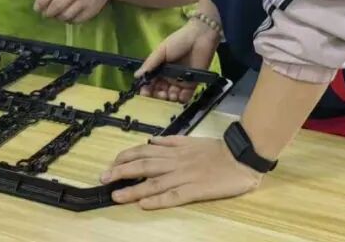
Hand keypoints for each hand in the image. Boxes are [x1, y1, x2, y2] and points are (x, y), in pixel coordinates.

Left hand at [33, 0, 112, 23]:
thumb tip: (41, 0)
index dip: (41, 2)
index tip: (37, 8)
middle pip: (56, 6)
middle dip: (48, 12)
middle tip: (46, 14)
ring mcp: (86, 0)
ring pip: (65, 15)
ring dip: (58, 17)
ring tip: (57, 14)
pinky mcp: (92, 10)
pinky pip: (75, 20)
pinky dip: (69, 20)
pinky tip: (69, 15)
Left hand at [100, 135, 262, 209]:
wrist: (241, 156)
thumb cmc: (218, 150)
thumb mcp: (192, 140)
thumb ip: (172, 141)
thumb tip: (152, 140)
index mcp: (175, 149)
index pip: (145, 151)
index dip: (127, 156)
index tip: (112, 162)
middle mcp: (176, 161)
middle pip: (144, 165)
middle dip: (122, 171)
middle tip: (103, 178)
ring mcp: (185, 176)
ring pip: (154, 182)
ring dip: (133, 189)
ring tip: (116, 195)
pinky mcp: (196, 190)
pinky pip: (174, 196)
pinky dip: (158, 200)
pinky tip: (144, 205)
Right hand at [137, 19, 219, 102]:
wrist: (200, 37)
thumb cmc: (179, 41)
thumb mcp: (161, 51)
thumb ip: (150, 64)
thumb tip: (136, 75)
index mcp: (160, 68)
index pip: (151, 82)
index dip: (147, 89)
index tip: (144, 92)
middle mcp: (169, 77)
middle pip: (160, 92)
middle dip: (157, 96)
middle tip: (159, 94)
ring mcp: (181, 81)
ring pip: (171, 96)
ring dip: (168, 98)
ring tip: (169, 94)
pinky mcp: (192, 84)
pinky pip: (185, 96)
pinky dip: (181, 99)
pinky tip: (178, 95)